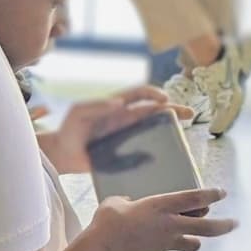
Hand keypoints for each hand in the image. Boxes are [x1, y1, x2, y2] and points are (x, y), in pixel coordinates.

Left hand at [44, 86, 189, 172]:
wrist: (61, 155)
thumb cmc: (68, 129)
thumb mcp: (78, 112)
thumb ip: (95, 105)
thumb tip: (119, 103)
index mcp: (116, 106)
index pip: (140, 94)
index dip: (153, 93)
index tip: (164, 99)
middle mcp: (125, 120)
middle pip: (154, 111)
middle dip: (173, 109)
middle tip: (189, 114)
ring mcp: (127, 137)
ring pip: (154, 130)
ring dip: (169, 129)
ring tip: (184, 134)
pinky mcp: (125, 154)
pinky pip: (145, 152)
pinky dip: (157, 153)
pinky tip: (167, 158)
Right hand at [84, 188, 235, 250]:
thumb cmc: (107, 222)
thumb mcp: (117, 202)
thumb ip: (128, 201)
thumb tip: (129, 203)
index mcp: (162, 205)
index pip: (196, 198)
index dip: (212, 194)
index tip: (222, 193)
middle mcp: (170, 224)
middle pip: (208, 227)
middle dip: (224, 225)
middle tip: (234, 223)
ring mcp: (166, 242)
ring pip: (194, 243)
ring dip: (195, 239)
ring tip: (191, 236)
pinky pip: (171, 248)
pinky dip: (168, 244)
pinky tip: (151, 241)